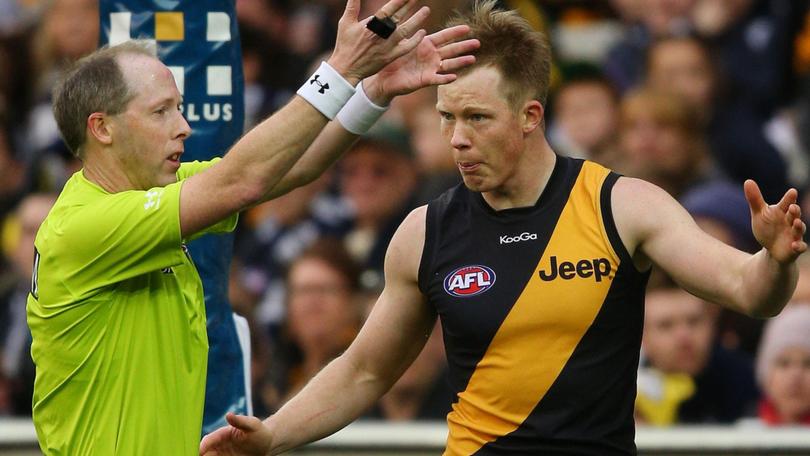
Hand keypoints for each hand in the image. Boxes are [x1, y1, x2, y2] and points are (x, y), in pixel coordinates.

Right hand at [199, 412, 271, 455]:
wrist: (267, 443)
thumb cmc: (259, 432)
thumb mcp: (252, 425)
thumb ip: (240, 421)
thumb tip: (228, 414)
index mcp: (222, 434)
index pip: (207, 441)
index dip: (202, 447)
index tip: (199, 452)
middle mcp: (219, 445)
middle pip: (203, 452)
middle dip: (200, 455)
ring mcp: (221, 454)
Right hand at [328, 0, 429, 84]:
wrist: (346, 69)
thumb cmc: (345, 45)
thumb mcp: (345, 23)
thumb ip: (352, 6)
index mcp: (370, 25)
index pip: (388, 9)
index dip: (399, 1)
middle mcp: (381, 34)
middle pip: (399, 17)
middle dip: (409, 6)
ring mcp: (387, 46)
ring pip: (406, 30)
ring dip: (417, 20)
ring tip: (426, 10)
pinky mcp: (390, 57)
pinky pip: (406, 48)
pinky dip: (415, 41)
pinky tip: (422, 33)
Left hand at [363, 25, 479, 104]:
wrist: (385, 78)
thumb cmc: (392, 59)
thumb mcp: (400, 43)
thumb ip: (407, 32)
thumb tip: (408, 17)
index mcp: (426, 44)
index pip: (444, 37)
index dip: (455, 32)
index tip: (467, 28)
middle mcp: (431, 56)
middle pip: (451, 50)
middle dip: (464, 46)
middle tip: (478, 42)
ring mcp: (430, 68)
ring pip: (449, 64)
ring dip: (460, 62)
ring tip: (473, 59)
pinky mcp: (425, 80)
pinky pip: (437, 79)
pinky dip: (445, 78)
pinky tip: (454, 77)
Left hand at [744, 180, 807, 263]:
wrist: (771, 248)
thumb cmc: (767, 227)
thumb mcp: (759, 214)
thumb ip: (755, 199)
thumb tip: (747, 180)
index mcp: (782, 212)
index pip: (787, 203)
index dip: (789, 198)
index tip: (792, 192)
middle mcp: (791, 221)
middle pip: (795, 215)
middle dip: (795, 211)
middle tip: (793, 207)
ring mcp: (794, 234)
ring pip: (799, 229)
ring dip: (799, 226)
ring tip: (796, 222)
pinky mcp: (795, 248)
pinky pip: (800, 246)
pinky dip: (799, 246)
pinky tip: (795, 245)